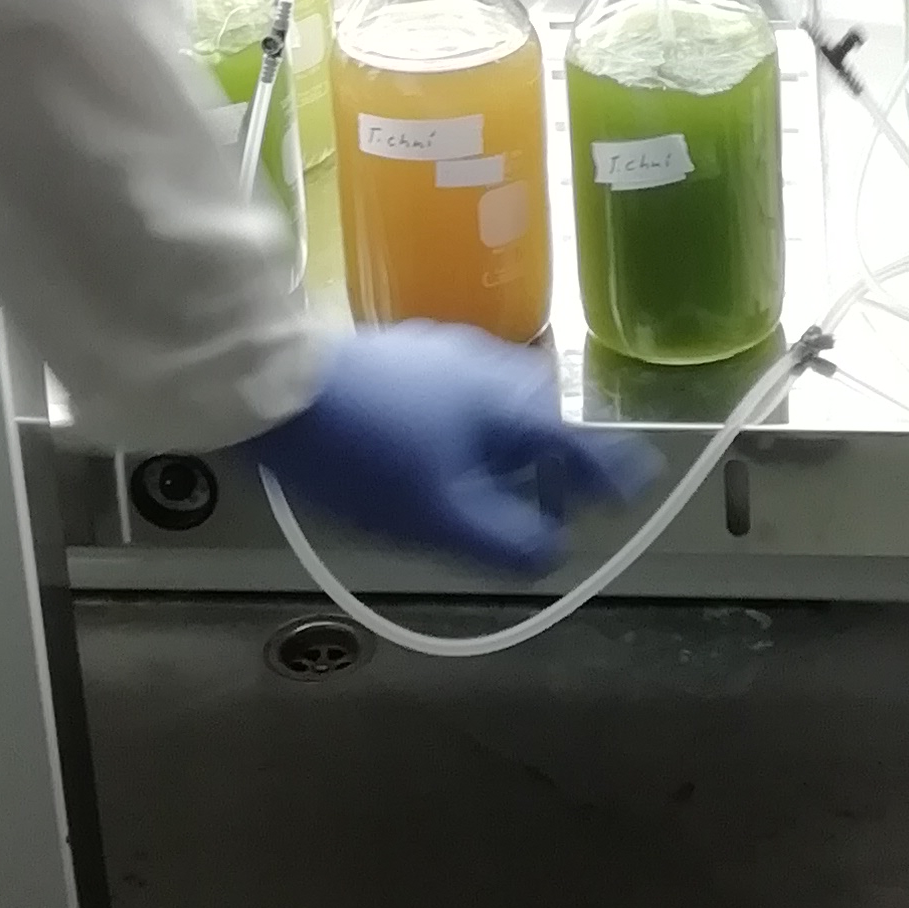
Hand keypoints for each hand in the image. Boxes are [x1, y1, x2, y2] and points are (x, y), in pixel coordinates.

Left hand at [249, 327, 655, 579]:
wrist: (274, 384)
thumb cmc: (366, 453)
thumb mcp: (441, 516)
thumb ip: (507, 540)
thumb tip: (553, 552)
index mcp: (509, 406)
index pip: (579, 443)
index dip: (611, 472)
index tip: (635, 487)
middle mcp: (487, 369)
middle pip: (540, 421)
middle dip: (554, 463)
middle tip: (555, 505)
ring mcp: (441, 355)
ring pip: (495, 408)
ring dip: (507, 450)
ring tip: (494, 492)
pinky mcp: (400, 357)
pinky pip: (457, 399)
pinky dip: (467, 433)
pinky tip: (437, 459)